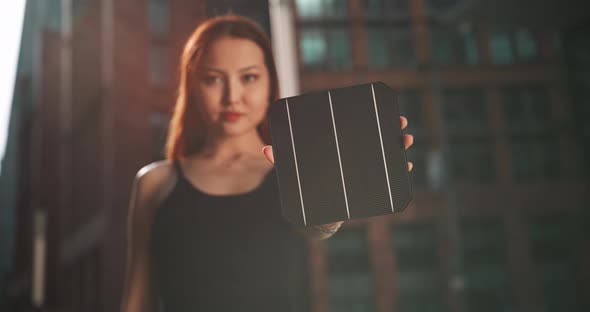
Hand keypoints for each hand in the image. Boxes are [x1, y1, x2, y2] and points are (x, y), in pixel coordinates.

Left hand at [262, 116, 413, 170]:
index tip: (382, 109)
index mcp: (338, 145)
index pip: (355, 126)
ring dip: (398, 146)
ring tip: (405, 141)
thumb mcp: (293, 169)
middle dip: (391, 129)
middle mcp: (353, 153)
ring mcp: (362, 168)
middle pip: (375, 137)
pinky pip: (386, 176)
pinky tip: (405, 166)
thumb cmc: (304, 184)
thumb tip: (265, 149)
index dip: (370, 116)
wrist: (313, 211)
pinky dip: (397, 171)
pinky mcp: (367, 184)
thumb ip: (280, 160)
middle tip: (401, 123)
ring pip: (384, 154)